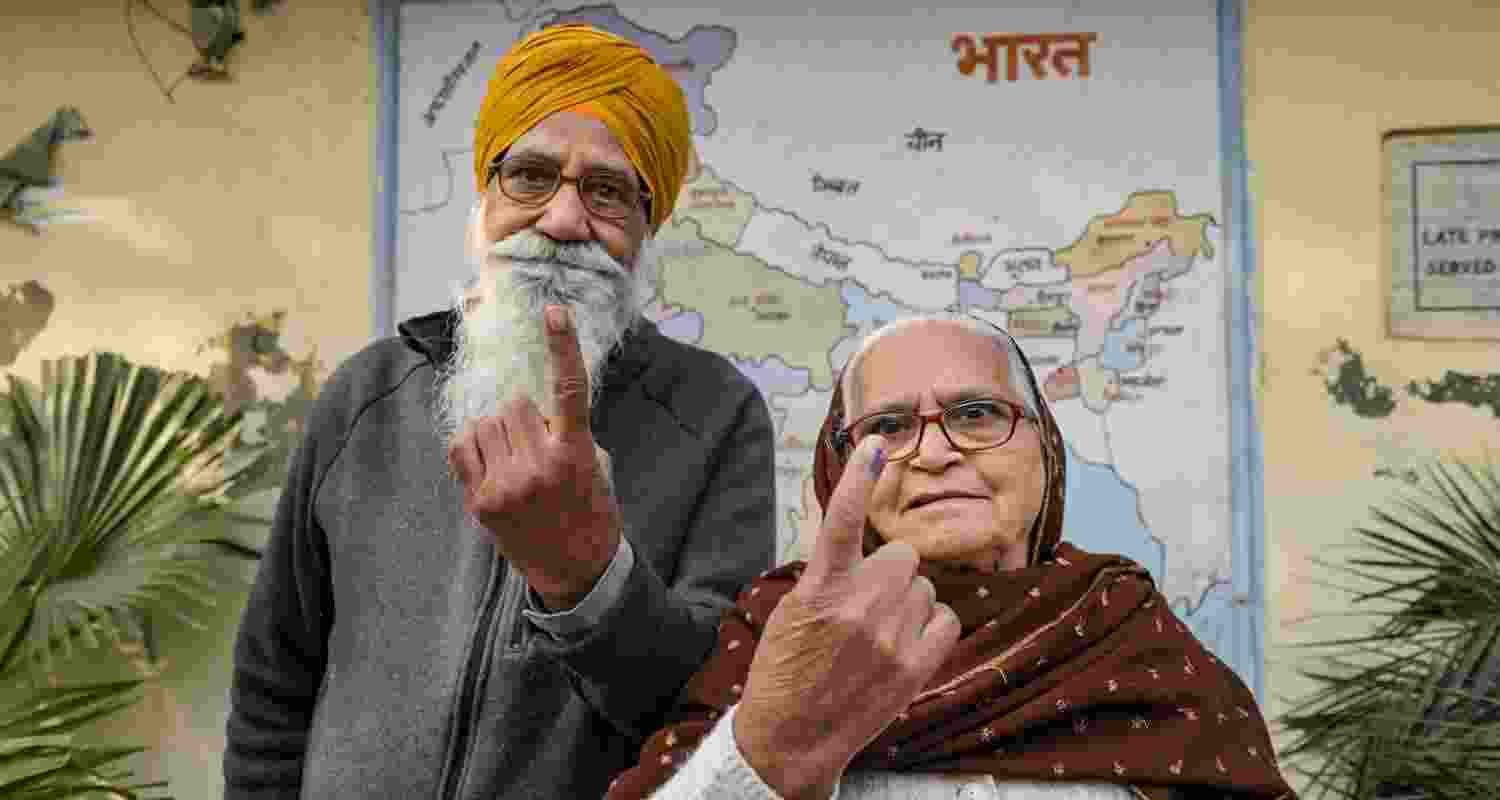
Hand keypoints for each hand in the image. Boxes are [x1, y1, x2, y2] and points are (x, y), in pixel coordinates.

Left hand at [447, 305, 621, 609]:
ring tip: (515, 459)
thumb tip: (533, 405)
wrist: (576, 571)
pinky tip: (491, 462)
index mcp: (575, 453)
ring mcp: (506, 485)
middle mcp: (539, 466)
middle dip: (522, 416)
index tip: (555, 311)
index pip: (569, 390)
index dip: (563, 346)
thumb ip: (568, 432)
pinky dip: (473, 445)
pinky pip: (461, 447)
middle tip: (534, 444)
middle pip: (514, 405)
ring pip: (485, 423)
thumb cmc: (591, 510)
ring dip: (497, 430)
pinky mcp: (480, 501)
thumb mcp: (596, 466)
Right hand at [732, 436, 960, 799]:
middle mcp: (860, 608)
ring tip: (879, 633)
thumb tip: (862, 551)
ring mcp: (891, 639)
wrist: (790, 738)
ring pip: (926, 589)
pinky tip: (905, 644)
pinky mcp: (914, 669)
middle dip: (890, 573)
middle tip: (867, 602)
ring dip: (909, 603)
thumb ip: (830, 576)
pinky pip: (946, 621)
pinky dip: (931, 628)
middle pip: (903, 557)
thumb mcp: (793, 611)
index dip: (860, 477)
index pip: (842, 520)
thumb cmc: (785, 671)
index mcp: (821, 589)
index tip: (876, 443)